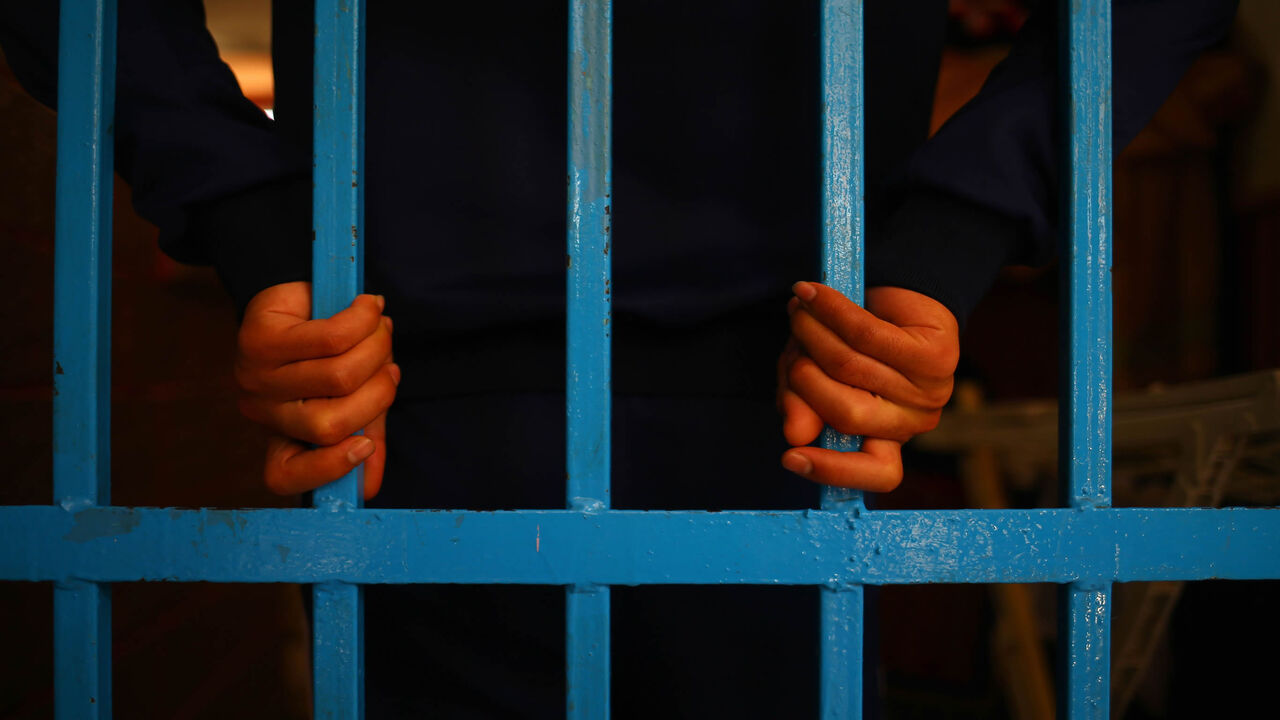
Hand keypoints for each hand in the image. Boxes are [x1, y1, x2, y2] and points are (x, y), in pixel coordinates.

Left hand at [235, 281, 398, 498]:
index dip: (327, 468)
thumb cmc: (326, 352)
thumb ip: (364, 432)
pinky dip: (363, 322)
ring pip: (337, 377)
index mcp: (280, 434)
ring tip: (382, 329)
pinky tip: (370, 308)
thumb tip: (369, 487)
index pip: (284, 474)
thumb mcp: (349, 396)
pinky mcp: (259, 336)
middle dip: (379, 393)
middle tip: (391, 367)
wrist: (292, 295)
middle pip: (331, 424)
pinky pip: (330, 337)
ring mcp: (254, 375)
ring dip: (376, 348)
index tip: (365, 446)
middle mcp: (261, 409)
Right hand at [777, 282, 957, 490]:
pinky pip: (867, 333)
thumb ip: (801, 403)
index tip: (790, 458)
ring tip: (797, 312)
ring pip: (850, 366)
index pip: (879, 472)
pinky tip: (809, 294)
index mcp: (887, 439)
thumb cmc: (850, 343)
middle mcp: (914, 421)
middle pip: (848, 413)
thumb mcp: (813, 375)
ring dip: (810, 332)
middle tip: (792, 351)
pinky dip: (829, 310)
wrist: (899, 295)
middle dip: (804, 377)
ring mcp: (932, 391)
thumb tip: (794, 434)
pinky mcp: (937, 354)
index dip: (834, 471)